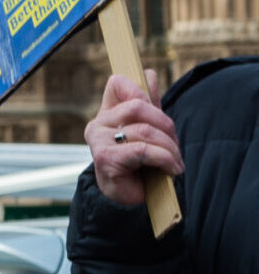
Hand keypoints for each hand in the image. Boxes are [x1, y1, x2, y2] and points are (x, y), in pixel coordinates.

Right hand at [85, 73, 182, 206]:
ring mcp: (99, 141)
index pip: (117, 84)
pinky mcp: (106, 158)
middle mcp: (98, 124)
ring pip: (144, 130)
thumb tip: (149, 74)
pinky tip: (171, 169)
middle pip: (138, 106)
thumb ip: (148, 104)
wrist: (129, 199)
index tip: (156, 111)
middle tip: (175, 145)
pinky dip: (164, 159)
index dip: (140, 91)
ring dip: (169, 148)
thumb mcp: (146, 130)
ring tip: (176, 162)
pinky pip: (143, 149)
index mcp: (107, 113)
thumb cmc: (139, 165)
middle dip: (166, 125)